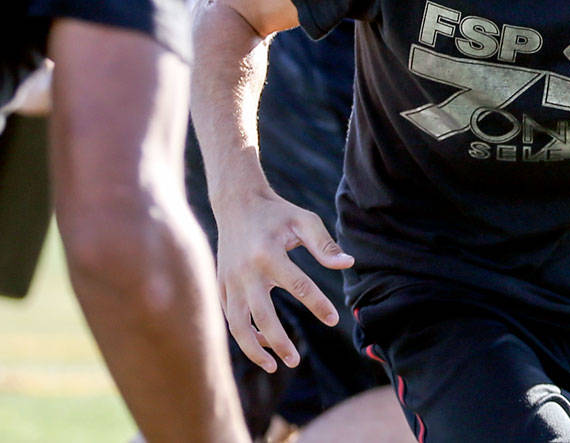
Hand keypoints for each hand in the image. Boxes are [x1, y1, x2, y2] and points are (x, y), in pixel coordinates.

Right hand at [214, 190, 353, 372]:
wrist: (237, 203)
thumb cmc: (277, 213)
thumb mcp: (304, 221)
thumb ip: (325, 245)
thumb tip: (348, 264)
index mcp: (269, 253)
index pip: (300, 286)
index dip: (319, 305)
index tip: (334, 319)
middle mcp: (246, 270)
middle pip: (262, 316)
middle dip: (280, 342)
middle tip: (296, 360)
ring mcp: (230, 280)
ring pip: (238, 325)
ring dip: (254, 349)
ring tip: (273, 365)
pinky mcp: (221, 285)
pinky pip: (230, 318)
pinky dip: (244, 335)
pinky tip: (263, 344)